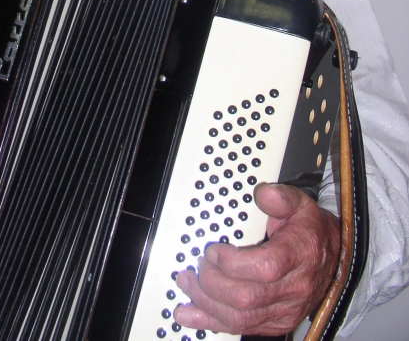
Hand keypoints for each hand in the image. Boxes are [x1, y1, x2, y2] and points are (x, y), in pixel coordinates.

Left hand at [174, 182, 340, 335]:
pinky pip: (242, 328)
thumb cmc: (311, 232)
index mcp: (298, 256)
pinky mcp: (275, 322)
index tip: (213, 250)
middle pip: (246, 298)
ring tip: (187, 284)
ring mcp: (284, 310)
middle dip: (212, 282)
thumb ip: (281, 197)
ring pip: (241, 318)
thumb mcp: (300, 204)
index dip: (232, 262)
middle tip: (197, 265)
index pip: (264, 268)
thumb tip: (263, 193)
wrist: (333, 260)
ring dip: (206, 303)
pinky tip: (190, 314)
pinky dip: (212, 321)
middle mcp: (292, 289)